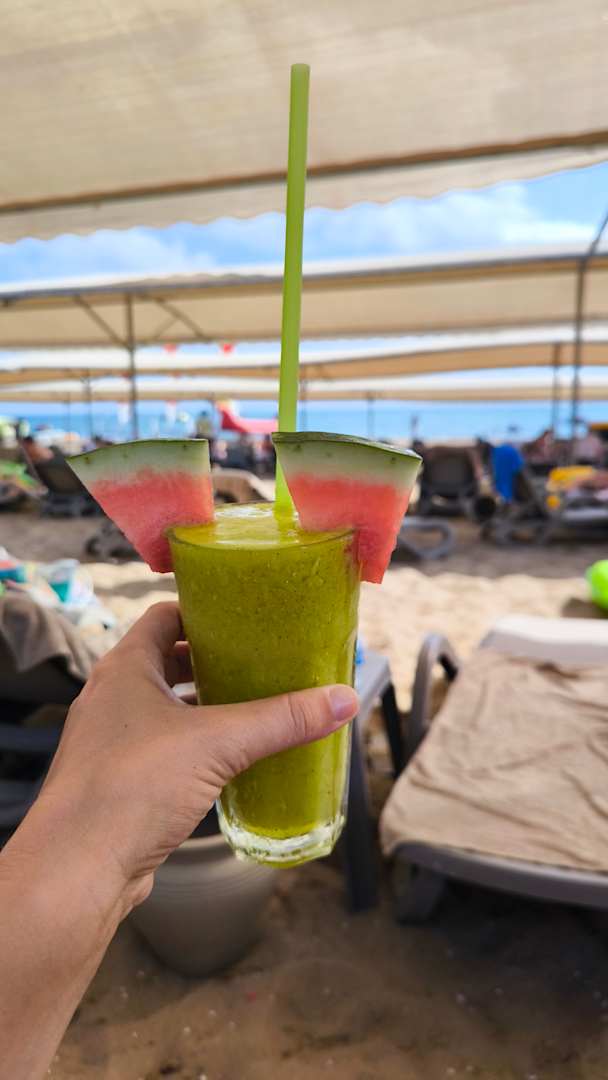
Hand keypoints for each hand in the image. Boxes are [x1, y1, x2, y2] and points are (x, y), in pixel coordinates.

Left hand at [37, 602, 358, 915]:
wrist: (77, 868)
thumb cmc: (132, 788)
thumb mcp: (217, 743)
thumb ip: (281, 719)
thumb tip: (344, 699)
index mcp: (126, 668)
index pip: (166, 616)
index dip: (205, 610)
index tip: (247, 616)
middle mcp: (113, 697)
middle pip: (169, 661)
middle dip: (214, 662)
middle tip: (262, 661)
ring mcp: (113, 740)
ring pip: (166, 708)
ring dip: (205, 705)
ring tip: (254, 705)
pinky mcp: (120, 780)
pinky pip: (163, 747)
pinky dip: (195, 745)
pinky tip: (230, 758)